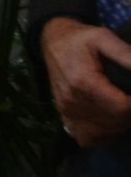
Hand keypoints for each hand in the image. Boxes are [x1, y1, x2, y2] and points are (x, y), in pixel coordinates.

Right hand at [42, 17, 130, 146]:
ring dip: (119, 126)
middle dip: (130, 114)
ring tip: (123, 109)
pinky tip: (109, 122)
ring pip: (103, 134)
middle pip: (114, 122)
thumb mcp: (103, 38)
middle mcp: (73, 101)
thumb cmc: (80, 40)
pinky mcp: (64, 117)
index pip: (121, 108)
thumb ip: (126, 54)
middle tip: (129, 97)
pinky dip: (103, 136)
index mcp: (84, 82)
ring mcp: (67, 112)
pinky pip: (87, 139)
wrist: (53, 43)